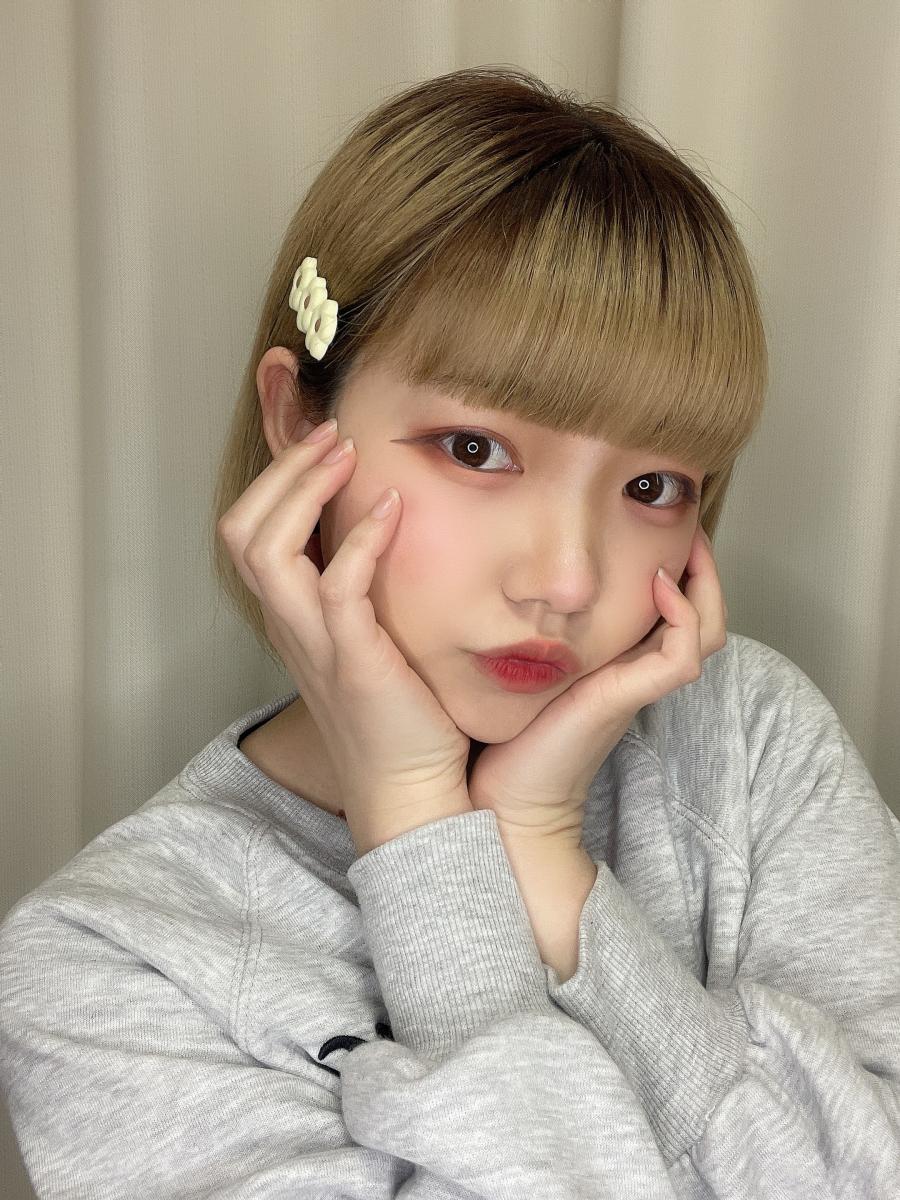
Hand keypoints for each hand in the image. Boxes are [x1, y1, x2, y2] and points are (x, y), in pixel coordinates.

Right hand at [216, 421, 472, 843]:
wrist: (413, 791)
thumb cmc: (404, 715)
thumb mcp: (372, 639)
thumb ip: (366, 589)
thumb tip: (391, 530)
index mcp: (292, 618)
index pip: (252, 531)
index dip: (275, 478)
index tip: (322, 440)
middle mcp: (289, 625)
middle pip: (240, 529)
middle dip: (280, 470)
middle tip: (331, 434)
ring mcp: (313, 642)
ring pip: (264, 548)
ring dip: (302, 489)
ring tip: (345, 452)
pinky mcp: (351, 659)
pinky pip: (336, 586)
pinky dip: (359, 538)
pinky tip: (392, 507)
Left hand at [466, 524, 727, 840]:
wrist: (503, 800)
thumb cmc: (503, 739)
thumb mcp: (519, 669)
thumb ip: (526, 634)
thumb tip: (504, 584)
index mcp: (617, 665)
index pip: (672, 613)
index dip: (680, 571)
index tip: (661, 528)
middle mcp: (635, 673)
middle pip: (703, 618)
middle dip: (703, 569)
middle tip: (688, 526)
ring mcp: (637, 687)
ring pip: (707, 632)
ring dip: (704, 584)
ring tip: (687, 545)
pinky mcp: (629, 698)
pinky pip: (682, 655)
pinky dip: (682, 616)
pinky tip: (657, 584)